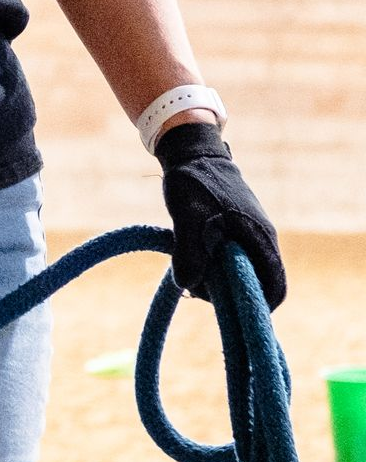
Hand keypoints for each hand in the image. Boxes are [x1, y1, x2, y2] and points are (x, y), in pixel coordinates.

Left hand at [155, 120, 285, 308]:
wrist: (191, 152)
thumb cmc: (193, 183)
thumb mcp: (187, 218)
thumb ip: (189, 253)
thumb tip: (189, 286)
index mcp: (260, 238)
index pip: (275, 287)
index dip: (257, 306)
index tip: (227, 309)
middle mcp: (261, 238)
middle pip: (256, 282)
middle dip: (228, 291)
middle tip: (196, 283)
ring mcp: (250, 233)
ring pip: (240, 270)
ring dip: (217, 276)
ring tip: (188, 265)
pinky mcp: (236, 229)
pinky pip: (231, 256)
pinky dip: (212, 262)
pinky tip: (189, 254)